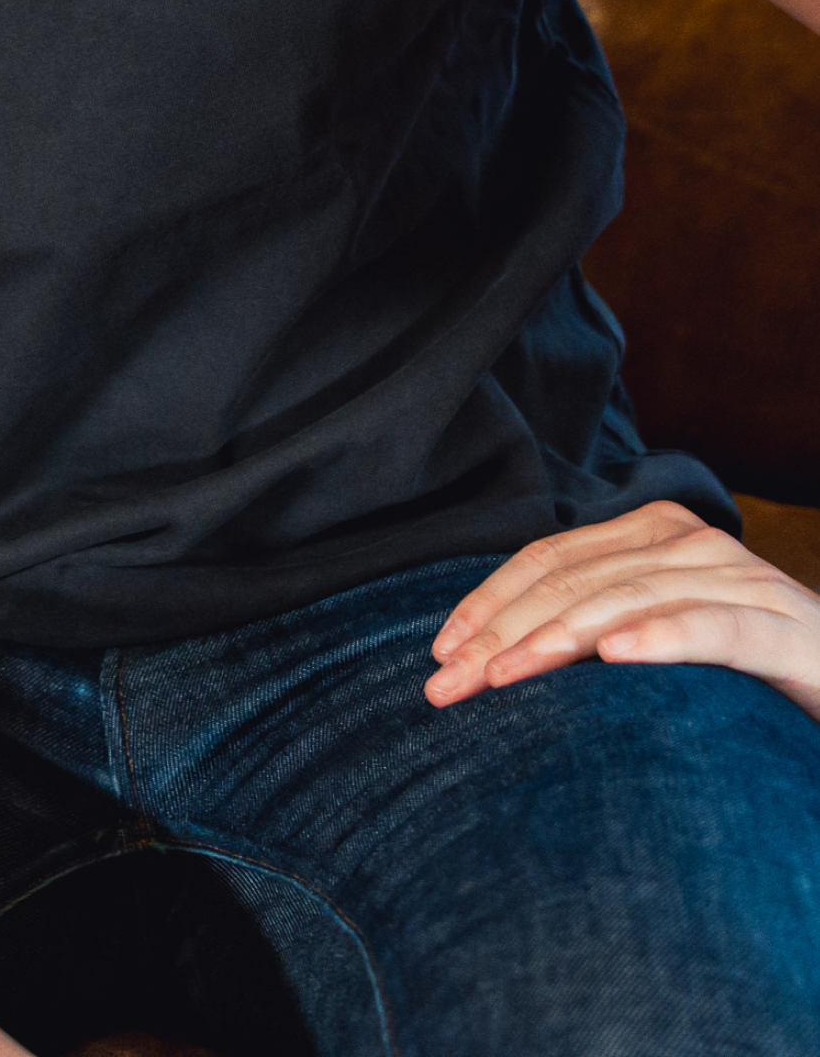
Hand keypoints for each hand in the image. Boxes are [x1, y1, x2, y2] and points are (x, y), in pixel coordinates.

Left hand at [425, 500, 819, 721]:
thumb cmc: (745, 667)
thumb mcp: (661, 635)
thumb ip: (598, 627)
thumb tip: (500, 657)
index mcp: (652, 534)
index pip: (549, 559)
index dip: (489, 600)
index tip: (439, 651)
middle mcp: (689, 543)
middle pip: (573, 582)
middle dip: (501, 632)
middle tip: (445, 684)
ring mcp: (738, 579)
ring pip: (626, 600)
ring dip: (555, 639)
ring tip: (501, 675)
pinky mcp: (780, 628)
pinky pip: (710, 627)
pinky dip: (659, 638)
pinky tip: (615, 658)